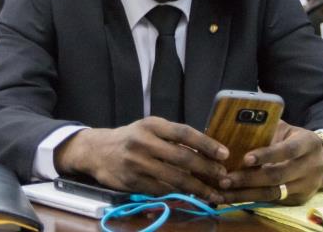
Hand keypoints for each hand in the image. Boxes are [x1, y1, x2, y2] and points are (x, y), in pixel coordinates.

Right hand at [55, 117, 229, 203]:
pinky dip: (180, 194)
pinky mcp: (133, 181)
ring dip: (198, 187)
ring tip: (214, 192)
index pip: (184, 133)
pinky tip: (191, 196)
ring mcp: (137, 163)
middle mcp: (143, 142)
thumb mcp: (149, 129)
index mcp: (151, 125)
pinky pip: (162, 190)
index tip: (225, 154)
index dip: (207, 144)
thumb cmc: (131, 138)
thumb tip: (207, 150)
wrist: (97, 151)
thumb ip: (173, 137)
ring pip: (174, 178)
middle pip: (182, 157)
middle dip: (207, 169)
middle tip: (223, 176)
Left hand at [220, 121, 322, 204]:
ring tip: (224, 193)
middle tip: (225, 180)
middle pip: (278, 176)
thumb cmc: (294, 139)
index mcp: (308, 143)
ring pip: (274, 193)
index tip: (245, 159)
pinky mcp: (299, 199)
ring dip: (246, 194)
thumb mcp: (285, 129)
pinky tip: (233, 197)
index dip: (267, 155)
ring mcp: (307, 185)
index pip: (288, 150)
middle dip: (249, 179)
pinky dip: (251, 199)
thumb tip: (234, 129)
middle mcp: (311, 166)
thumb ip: (266, 129)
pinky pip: (273, 201)